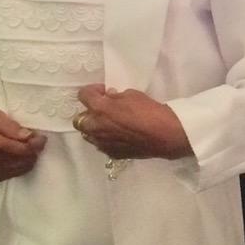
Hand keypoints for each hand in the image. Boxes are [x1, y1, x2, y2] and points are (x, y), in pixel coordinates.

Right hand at [0, 109, 46, 181]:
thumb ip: (11, 126)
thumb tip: (28, 136)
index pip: (19, 149)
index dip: (34, 144)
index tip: (40, 136)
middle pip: (23, 159)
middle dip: (34, 149)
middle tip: (37, 140)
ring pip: (23, 167)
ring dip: (31, 157)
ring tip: (29, 146)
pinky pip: (18, 173)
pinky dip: (24, 164)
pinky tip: (23, 155)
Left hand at [73, 85, 191, 160]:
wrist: (165, 134)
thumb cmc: (149, 110)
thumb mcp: (132, 95)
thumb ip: (116, 96)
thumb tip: (109, 98)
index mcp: (99, 109)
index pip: (83, 95)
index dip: (93, 91)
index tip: (103, 91)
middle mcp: (95, 127)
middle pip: (79, 119)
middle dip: (89, 112)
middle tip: (103, 109)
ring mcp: (102, 143)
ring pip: (88, 134)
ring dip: (94, 127)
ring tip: (109, 123)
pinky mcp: (111, 153)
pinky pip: (101, 144)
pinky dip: (105, 138)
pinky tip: (118, 135)